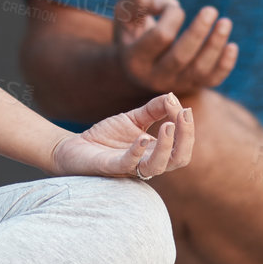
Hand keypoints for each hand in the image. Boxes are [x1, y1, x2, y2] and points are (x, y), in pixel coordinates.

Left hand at [50, 92, 192, 179]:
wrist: (75, 147)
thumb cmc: (107, 137)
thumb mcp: (133, 118)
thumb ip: (154, 109)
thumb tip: (173, 97)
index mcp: (156, 152)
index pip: (182, 147)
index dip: (187, 130)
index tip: (185, 109)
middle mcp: (147, 163)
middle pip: (178, 159)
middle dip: (186, 138)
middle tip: (184, 115)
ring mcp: (130, 167)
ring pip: (158, 166)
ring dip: (167, 147)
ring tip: (168, 125)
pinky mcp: (111, 167)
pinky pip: (128, 163)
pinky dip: (138, 151)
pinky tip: (143, 137)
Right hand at [113, 0, 237, 94]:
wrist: (137, 65)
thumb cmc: (134, 31)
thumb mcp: (127, 12)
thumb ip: (143, 0)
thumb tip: (171, 3)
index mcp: (135, 58)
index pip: (160, 37)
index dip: (173, 16)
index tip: (173, 5)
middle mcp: (154, 77)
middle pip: (181, 57)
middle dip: (198, 32)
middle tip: (211, 10)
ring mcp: (175, 84)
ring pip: (199, 69)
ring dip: (215, 45)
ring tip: (225, 22)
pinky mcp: (192, 86)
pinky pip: (212, 80)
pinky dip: (225, 64)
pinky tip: (233, 45)